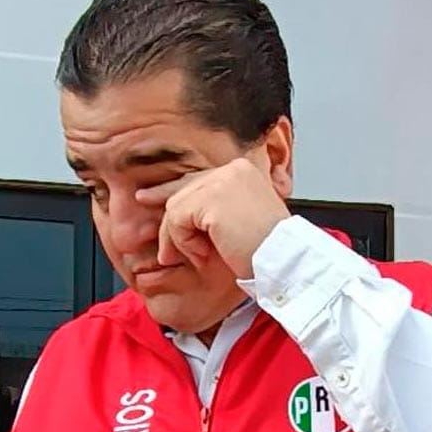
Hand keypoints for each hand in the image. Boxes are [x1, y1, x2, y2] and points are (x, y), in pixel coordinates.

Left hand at [135, 158, 290, 278]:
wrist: (285, 263)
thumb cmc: (266, 252)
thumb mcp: (238, 224)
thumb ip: (212, 212)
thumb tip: (173, 210)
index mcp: (242, 171)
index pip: (197, 178)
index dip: (170, 190)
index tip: (147, 198)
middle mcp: (232, 169)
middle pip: (182, 192)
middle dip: (169, 224)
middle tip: (163, 252)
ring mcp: (222, 181)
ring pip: (176, 207)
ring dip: (181, 239)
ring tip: (200, 258)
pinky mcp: (212, 199)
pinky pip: (177, 219)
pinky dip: (184, 242)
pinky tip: (203, 254)